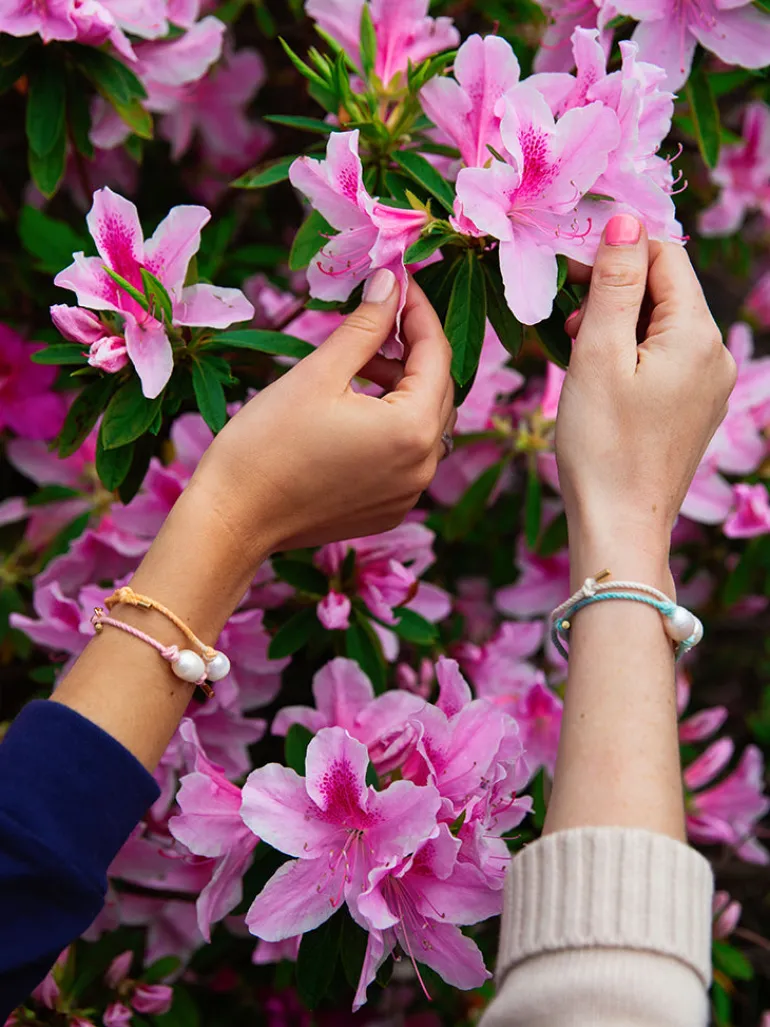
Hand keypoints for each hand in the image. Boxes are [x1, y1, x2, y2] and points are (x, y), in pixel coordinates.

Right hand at [190, 270, 453, 555]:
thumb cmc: (266, 444)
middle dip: (412, 349)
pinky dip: (392, 426)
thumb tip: (391, 282)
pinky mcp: (389, 510)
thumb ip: (365, 326)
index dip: (418, 311)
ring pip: (424, 424)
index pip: (436, 354)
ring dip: (401, 387)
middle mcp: (424, 466)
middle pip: (437, 390)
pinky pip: (407, 456)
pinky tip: (354, 410)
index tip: (397, 281)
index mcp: (412, 429)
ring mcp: (408, 493)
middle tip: (376, 318)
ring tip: (358, 365)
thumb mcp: (318, 373)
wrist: (233, 520)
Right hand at [556, 215, 736, 583]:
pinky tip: (600, 379)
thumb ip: (616, 283)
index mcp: (697, 334)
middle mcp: (714, 354)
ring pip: (662, 326)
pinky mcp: (694, 409)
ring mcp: (708, 385)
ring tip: (578, 353)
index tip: (569, 269)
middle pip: (666, 291)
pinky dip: (630, 354)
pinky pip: (664, 359)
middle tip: (569, 324)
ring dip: (619, 324)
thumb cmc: (601, 444)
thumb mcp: (599, 354)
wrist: (620, 526)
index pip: (665, 256)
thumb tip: (626, 219)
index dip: (617, 251)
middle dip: (615, 292)